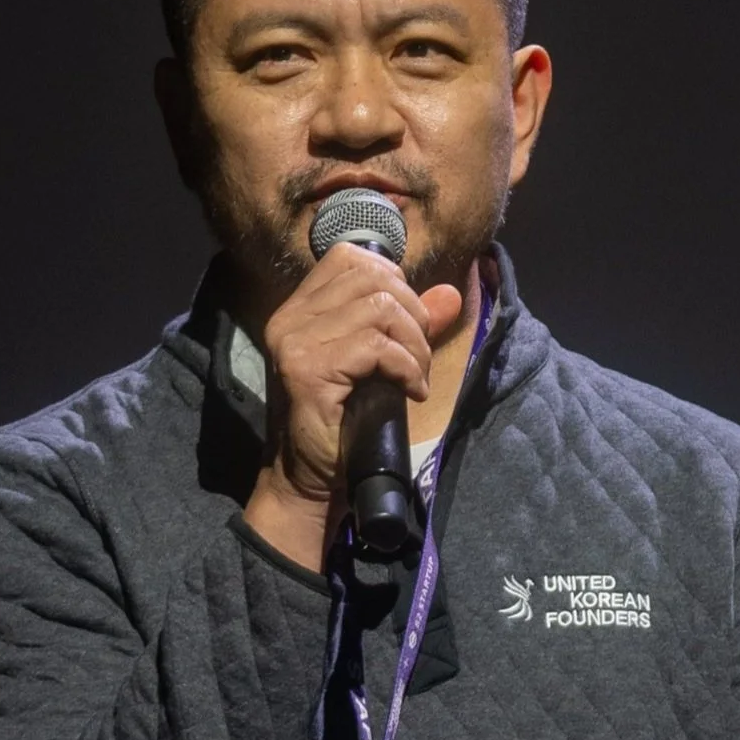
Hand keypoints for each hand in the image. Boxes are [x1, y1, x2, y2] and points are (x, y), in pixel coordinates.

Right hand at [243, 244, 462, 569]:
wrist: (306, 482)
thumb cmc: (341, 426)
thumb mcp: (379, 367)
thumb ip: (408, 326)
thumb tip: (449, 294)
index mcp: (299, 310)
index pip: (349, 257)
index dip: (393, 280)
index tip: (407, 325)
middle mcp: (290, 318)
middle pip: (371, 276)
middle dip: (412, 313)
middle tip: (418, 357)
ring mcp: (295, 342)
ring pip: (379, 307)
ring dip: (414, 344)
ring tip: (415, 377)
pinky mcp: (308, 370)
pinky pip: (376, 346)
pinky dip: (407, 367)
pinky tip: (410, 392)